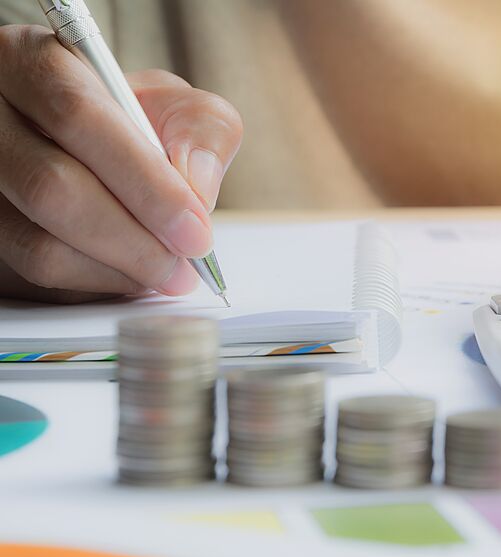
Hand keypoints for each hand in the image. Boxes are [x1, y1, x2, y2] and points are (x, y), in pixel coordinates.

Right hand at [0, 25, 242, 302]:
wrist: (92, 152)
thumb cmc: (131, 124)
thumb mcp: (175, 108)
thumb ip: (201, 131)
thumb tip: (197, 187)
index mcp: (32, 61)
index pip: (78, 115)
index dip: (145, 182)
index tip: (195, 230)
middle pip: (51, 187)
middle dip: (134, 240)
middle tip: (184, 267)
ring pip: (38, 242)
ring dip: (116, 270)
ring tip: (166, 273)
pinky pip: (34, 274)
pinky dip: (95, 283)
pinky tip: (130, 274)